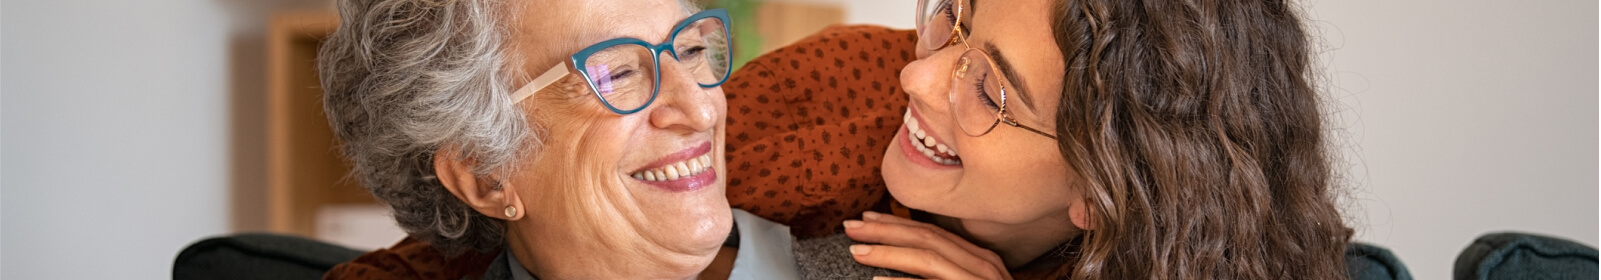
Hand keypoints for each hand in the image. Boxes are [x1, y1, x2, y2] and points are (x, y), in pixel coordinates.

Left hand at [843, 211, 1011, 279]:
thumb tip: (904, 261)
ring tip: (857, 252)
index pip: (934, 232)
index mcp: (980, 260)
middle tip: (850, 227)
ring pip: (929, 259)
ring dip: (889, 252)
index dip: (898, 223)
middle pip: (928, 238)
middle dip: (886, 230)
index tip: (867, 218)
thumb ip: (943, 271)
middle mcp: (983, 267)